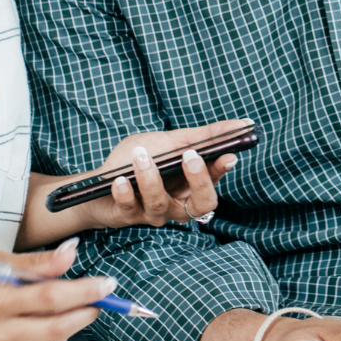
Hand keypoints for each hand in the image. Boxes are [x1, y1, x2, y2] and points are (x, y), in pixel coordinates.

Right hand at [0, 240, 108, 340]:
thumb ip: (36, 263)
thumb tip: (71, 254)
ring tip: (72, 309)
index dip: (84, 292)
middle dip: (85, 312)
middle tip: (99, 298)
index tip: (106, 285)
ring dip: (70, 329)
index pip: (49, 298)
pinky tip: (51, 328)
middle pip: (54, 329)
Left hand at [82, 118, 250, 229]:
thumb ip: (203, 136)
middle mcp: (176, 204)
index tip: (227, 154)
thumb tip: (242, 123)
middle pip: (200, 205)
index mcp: (190, 187)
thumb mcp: (169, 142)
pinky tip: (120, 180)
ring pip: (160, 204)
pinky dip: (125, 192)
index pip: (214, 183)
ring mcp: (152, 213)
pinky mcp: (127, 216)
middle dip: (199, 181)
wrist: (97, 181)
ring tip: (141, 156)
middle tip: (190, 156)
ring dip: (151, 178)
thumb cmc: (137, 160)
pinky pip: (129, 207)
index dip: (221, 170)